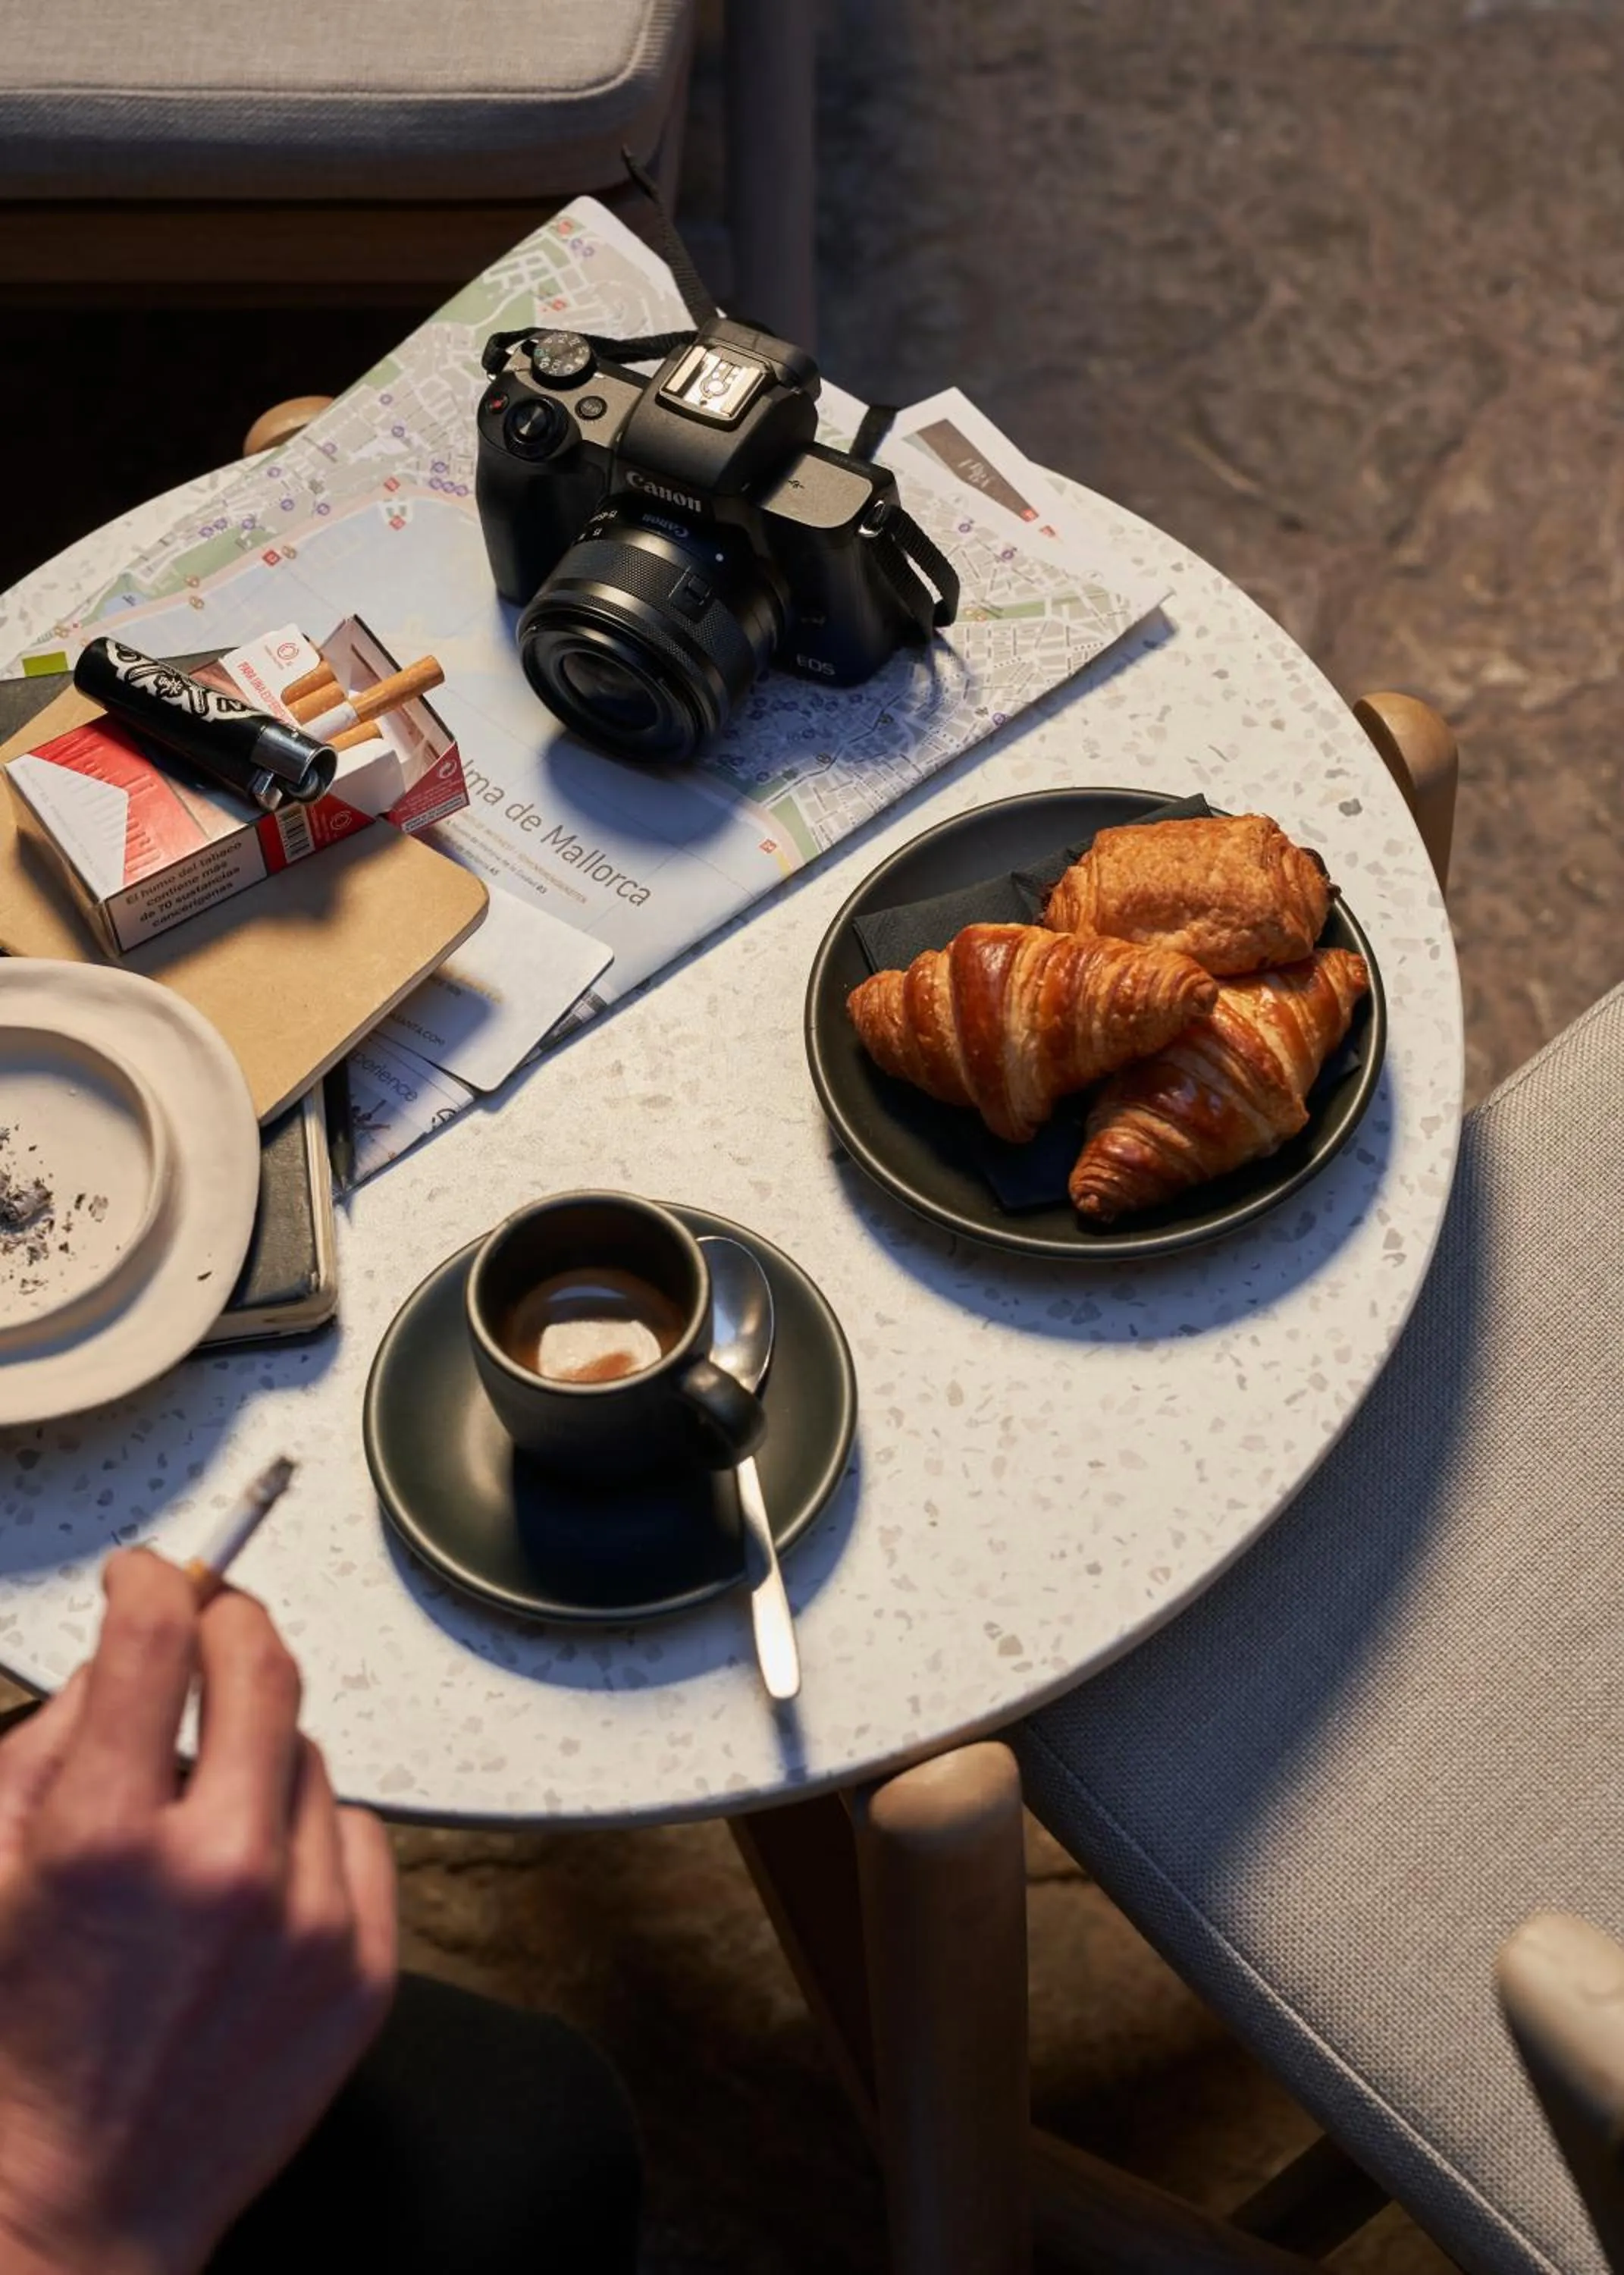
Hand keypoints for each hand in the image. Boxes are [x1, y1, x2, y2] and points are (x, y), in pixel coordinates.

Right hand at [0, 1550, 396, 2274]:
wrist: (72, 2208)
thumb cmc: (17, 2045)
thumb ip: (51, 1743)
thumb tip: (127, 1654)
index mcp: (105, 1838)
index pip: (157, 1638)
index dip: (151, 1583)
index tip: (150, 1578)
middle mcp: (221, 1869)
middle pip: (263, 1666)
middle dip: (229, 1627)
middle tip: (207, 1628)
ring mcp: (307, 1920)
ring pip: (309, 1758)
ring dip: (260, 1761)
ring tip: (203, 1826)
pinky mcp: (363, 1967)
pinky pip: (358, 1836)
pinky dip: (311, 1840)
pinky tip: (256, 1890)